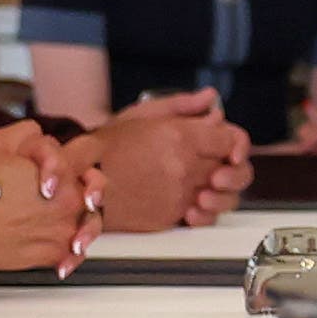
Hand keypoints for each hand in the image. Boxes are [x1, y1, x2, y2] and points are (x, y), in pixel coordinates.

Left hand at [0, 122, 94, 273]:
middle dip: (92, 182)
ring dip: (90, 221)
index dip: (53, 162)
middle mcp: (42, 168)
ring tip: (76, 243)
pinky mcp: (56, 223)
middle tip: (84, 203)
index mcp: (15, 149)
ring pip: (90, 198)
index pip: (47, 143)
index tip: (47, 188)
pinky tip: (63, 264)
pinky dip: (75, 251)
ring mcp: (55, 195)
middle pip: (85, 162)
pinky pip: (78, 231)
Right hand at [74, 91, 253, 229]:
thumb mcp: (141, 114)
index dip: (236, 142)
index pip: (231, 139)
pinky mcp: (171, 218)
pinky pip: (203, 216)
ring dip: (222, 191)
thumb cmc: (105, 149)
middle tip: (222, 163)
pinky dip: (203, 209)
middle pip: (232, 169)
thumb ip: (182, 106)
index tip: (230, 144)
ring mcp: (179, 195)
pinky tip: (193, 201)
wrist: (80, 184)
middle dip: (231, 166)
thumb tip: (209, 99)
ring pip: (222, 196)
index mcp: (179, 137)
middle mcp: (184, 167)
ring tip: (208, 185)